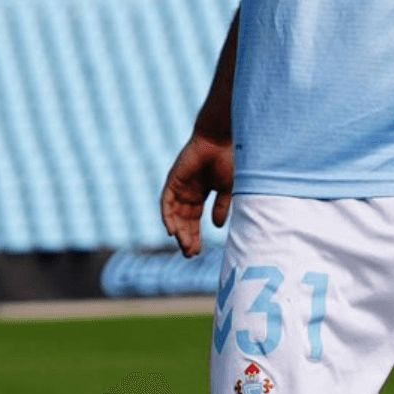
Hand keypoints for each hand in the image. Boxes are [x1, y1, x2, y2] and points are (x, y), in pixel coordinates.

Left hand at [160, 129, 234, 257]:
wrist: (220, 139)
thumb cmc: (228, 160)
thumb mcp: (228, 189)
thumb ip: (221, 207)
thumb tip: (216, 227)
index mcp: (200, 194)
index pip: (194, 220)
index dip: (195, 236)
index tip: (197, 252)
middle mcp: (187, 192)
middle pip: (183, 220)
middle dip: (186, 237)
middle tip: (190, 254)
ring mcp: (179, 187)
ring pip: (174, 215)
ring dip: (178, 231)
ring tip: (184, 246)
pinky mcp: (172, 180)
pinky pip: (166, 203)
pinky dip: (167, 217)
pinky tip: (172, 231)